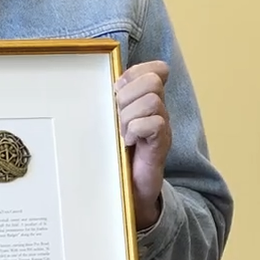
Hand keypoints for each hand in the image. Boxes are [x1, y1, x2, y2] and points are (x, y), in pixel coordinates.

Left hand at [115, 61, 170, 229]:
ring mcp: (163, 126)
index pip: (156, 69)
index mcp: (145, 99)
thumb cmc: (115, 153)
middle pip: (152, 81)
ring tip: (122, 133)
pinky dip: (136, 130)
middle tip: (117, 117)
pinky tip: (128, 143)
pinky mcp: (161, 144)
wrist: (127, 190)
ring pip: (152, 101)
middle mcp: (158, 109)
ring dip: (129, 116)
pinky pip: (155, 123)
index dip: (135, 74)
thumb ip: (109, 101)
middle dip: (128, 96)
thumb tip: (97, 80)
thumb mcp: (110, 121)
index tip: (117, 91)